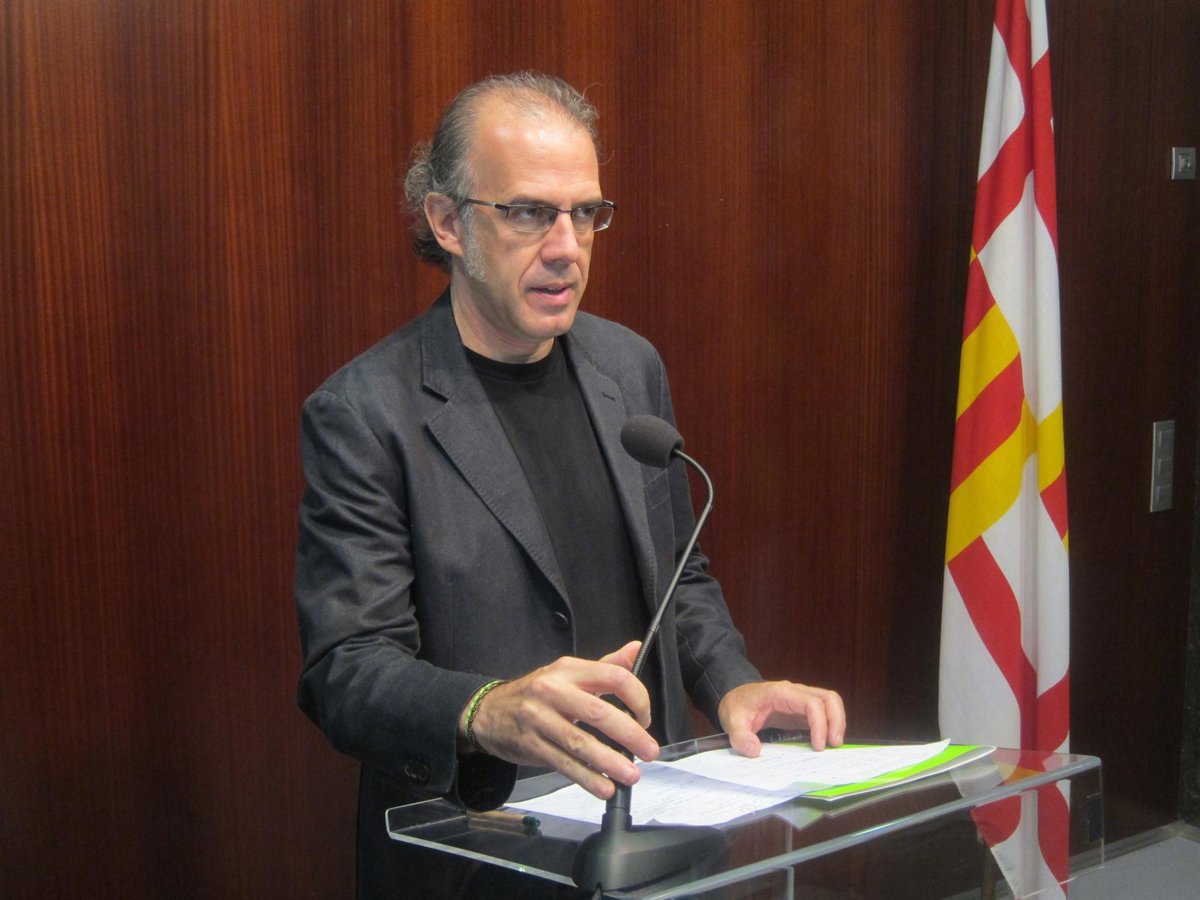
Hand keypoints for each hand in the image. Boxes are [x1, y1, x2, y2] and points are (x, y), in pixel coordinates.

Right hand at [464, 641, 659, 798]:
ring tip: (631, 774)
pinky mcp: (530, 744)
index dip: (637, 697)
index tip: (645, 717)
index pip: (613, 677)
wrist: (489, 712)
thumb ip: (605, 666)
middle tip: (649, 751)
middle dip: (630, 734)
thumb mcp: (568, 673)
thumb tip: (636, 649)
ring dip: (610, 761)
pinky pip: (564, 763)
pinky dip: (587, 778)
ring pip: (580, 742)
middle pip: (598, 712)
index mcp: (568, 670)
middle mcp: (553, 690)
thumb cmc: (536, 693)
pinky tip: (604, 787)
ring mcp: (539, 718)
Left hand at [718, 680, 845, 757]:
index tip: (817, 746)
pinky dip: (830, 725)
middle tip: (834, 745)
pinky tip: (826, 743)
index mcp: (780, 693)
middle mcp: (795, 692)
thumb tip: (754, 750)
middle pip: (828, 698)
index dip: (819, 724)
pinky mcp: (802, 710)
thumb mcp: (731, 721)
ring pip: (830, 702)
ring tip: (834, 745)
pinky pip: (823, 712)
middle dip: (837, 721)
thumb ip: (740, 736)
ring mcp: (800, 700)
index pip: (811, 703)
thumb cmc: (736, 706)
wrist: (735, 698)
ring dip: (837, 722)